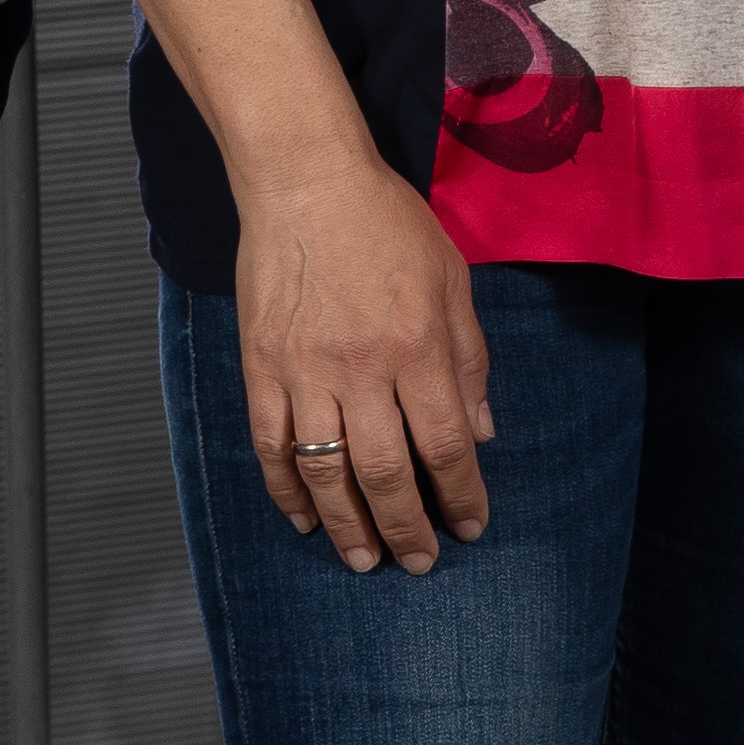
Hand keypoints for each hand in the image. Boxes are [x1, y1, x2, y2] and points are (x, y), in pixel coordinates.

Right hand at [233, 155, 495, 570]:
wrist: (306, 182)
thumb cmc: (386, 223)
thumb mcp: (451, 278)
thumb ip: (469, 358)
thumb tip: (482, 432)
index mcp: (417, 344)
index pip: (446, 442)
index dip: (462, 493)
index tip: (472, 525)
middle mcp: (362, 367)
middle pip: (387, 472)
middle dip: (408, 527)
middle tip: (420, 562)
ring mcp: (305, 371)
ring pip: (326, 473)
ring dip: (349, 526)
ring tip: (365, 560)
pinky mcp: (261, 368)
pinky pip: (272, 446)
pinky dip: (287, 492)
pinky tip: (306, 519)